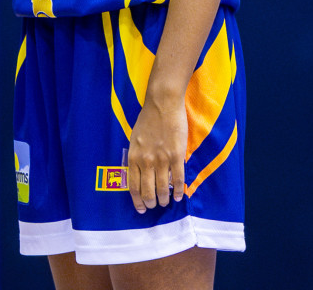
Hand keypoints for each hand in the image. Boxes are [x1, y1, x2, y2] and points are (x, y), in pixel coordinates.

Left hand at [125, 92, 186, 214]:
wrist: (163, 104)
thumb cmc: (148, 119)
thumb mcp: (135, 139)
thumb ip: (136, 156)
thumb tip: (139, 172)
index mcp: (134, 157)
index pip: (133, 186)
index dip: (137, 200)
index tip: (141, 208)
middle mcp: (146, 162)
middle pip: (148, 191)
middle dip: (151, 203)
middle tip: (154, 206)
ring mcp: (162, 160)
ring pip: (163, 189)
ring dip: (164, 199)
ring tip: (165, 202)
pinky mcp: (176, 156)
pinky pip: (178, 179)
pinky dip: (179, 191)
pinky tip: (179, 197)